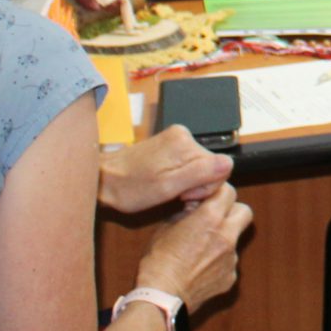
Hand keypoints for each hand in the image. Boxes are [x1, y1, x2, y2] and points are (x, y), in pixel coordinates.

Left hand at [100, 126, 233, 213]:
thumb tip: (228, 163)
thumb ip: (199, 174)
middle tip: (175, 195)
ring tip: (168, 190)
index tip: (184, 195)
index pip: (221, 166)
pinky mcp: (170, 143)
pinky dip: (182, 176)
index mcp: (185, 142)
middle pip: (211, 165)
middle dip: (198, 185)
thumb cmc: (130, 189)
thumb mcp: (166, 188)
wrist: (103, 180)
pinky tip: (166, 183)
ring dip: (190, 182)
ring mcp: (176, 138)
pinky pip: (190, 162)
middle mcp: (184, 134)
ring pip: (201, 165)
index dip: (206, 187)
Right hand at [136, 184, 253, 309]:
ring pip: (235, 239)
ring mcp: (231, 258)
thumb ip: (187, 212)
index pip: (229, 191)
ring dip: (223, 239)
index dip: (219, 191)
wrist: (162, 296)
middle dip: (232, 211)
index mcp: (210, 218)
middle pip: (245, 212)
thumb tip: (195, 207)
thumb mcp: (166, 226)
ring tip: (200, 250)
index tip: (209, 197)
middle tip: (215, 217)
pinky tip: (200, 269)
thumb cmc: (159, 260)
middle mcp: (227, 236)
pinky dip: (218, 262)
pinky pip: (229, 263)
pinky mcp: (230, 277)